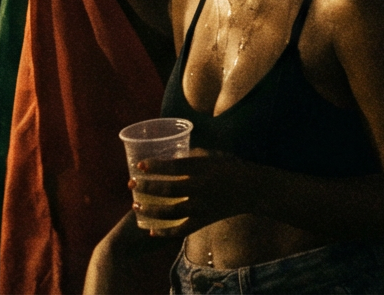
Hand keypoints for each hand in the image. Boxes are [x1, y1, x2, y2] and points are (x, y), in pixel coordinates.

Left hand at [128, 150, 262, 238]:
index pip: (174, 166)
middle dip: (147, 187)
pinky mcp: (204, 221)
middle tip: (131, 184)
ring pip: (170, 211)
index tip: (139, 165)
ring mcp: (202, 206)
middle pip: (168, 188)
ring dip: (150, 210)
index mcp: (204, 168)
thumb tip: (171, 152)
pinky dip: (165, 232)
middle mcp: (201, 188)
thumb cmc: (231, 168)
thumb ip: (192, 155)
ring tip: (135, 206)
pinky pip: (181, 230)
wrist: (253, 190)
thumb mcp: (213, 155)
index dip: (154, 166)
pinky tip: (151, 231)